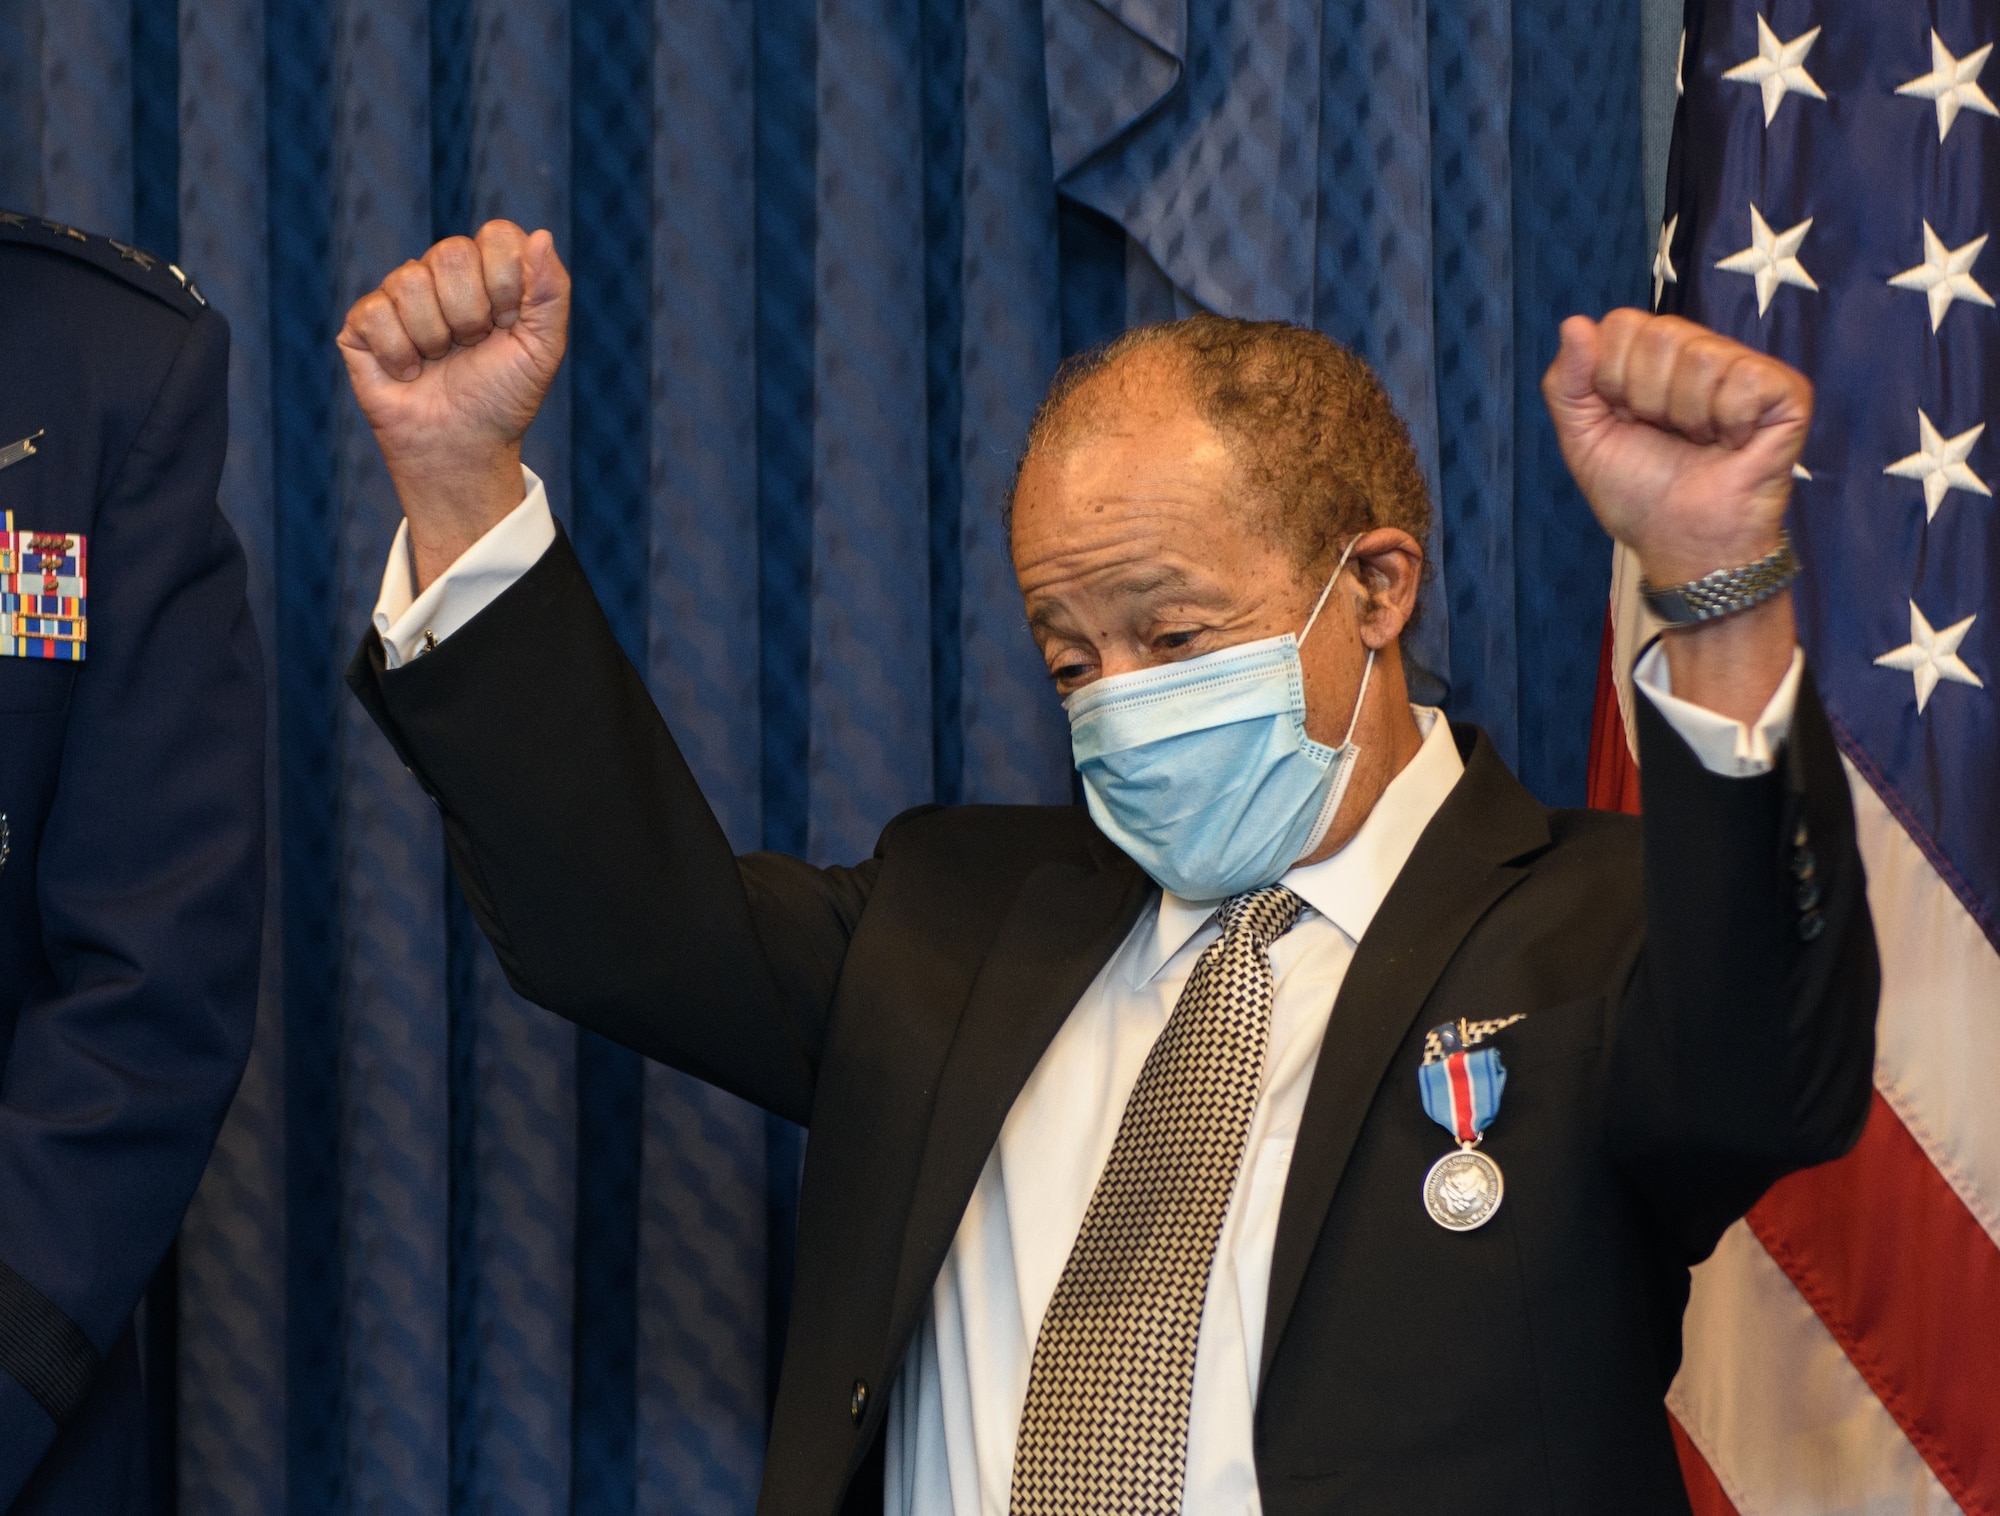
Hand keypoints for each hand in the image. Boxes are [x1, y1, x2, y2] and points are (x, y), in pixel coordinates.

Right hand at [338, 220, 570, 588]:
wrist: (463, 447)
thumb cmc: (503, 398)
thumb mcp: (542, 349)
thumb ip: (551, 292)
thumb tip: (540, 235)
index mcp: (489, 272)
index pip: (496, 236)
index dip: (505, 283)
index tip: (510, 323)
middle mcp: (442, 275)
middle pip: (450, 253)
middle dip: (471, 313)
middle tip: (472, 346)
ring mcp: (400, 296)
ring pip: (409, 282)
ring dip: (434, 337)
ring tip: (440, 361)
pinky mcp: (363, 323)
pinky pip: (376, 313)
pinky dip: (399, 354)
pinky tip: (408, 371)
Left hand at [1542, 310, 1810, 586]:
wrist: (1684, 543)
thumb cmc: (1639, 494)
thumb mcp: (1583, 440)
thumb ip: (1566, 385)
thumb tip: (1574, 323)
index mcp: (1649, 358)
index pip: (1621, 324)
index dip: (1611, 378)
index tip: (1625, 419)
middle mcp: (1698, 352)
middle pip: (1660, 333)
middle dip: (1647, 399)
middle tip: (1665, 434)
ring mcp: (1743, 367)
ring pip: (1701, 355)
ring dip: (1688, 415)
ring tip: (1699, 442)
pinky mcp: (1785, 389)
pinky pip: (1744, 378)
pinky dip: (1729, 422)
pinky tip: (1733, 442)